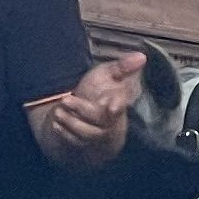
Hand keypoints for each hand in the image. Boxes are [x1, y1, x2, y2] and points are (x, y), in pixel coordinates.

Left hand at [27, 52, 144, 169]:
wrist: (87, 110)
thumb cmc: (99, 88)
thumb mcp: (108, 73)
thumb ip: (122, 66)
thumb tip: (142, 56)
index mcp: (118, 101)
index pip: (121, 104)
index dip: (118, 105)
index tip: (111, 107)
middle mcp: (110, 119)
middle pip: (99, 118)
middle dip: (81, 109)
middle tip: (64, 100)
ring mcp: (99, 133)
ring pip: (88, 133)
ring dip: (71, 123)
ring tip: (58, 112)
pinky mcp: (86, 142)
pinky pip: (77, 143)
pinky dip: (66, 134)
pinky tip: (56, 125)